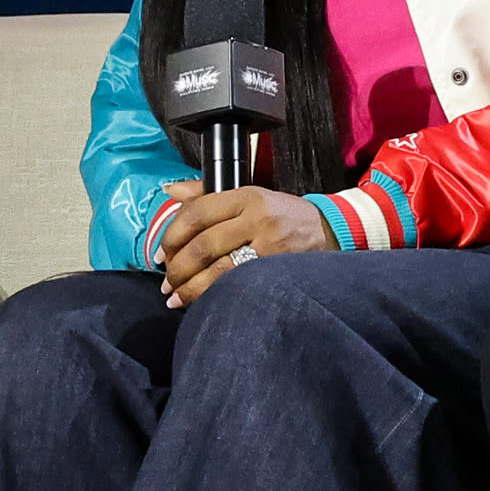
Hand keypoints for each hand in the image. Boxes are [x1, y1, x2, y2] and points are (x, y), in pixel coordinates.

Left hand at [156, 186, 333, 307]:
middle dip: (177, 267)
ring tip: (175, 295)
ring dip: (189, 287)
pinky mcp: (277, 268)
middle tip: (167, 279)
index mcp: (248, 196)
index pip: (197, 213)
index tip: (161, 252)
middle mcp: (258, 218)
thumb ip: (208, 195)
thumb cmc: (282, 215)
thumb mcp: (250, 196)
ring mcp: (270, 245)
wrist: (328, 229)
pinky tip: (198, 301)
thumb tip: (171, 190)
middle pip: (203, 244)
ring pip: (217, 270)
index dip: (171, 235)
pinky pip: (235, 285)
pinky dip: (210, 296)